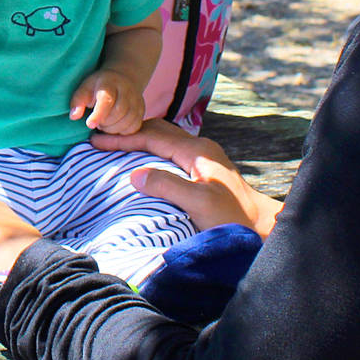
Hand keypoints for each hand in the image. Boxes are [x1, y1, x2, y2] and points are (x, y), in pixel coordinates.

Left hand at [71, 68, 145, 134]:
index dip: (98, 114)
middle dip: (105, 122)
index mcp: (109, 83)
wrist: (121, 79)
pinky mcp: (141, 110)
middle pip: (119, 112)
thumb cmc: (98, 87)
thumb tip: (74, 116)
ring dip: (113, 128)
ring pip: (128, 121)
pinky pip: (134, 127)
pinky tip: (115, 126)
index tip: (89, 124)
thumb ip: (78, 101)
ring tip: (105, 124)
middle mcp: (126, 90)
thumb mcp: (84, 88)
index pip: (106, 100)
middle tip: (98, 123)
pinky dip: (123, 131)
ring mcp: (136, 100)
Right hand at [92, 118, 282, 234]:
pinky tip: (139, 161)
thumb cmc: (234, 219)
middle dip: (128, 133)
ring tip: (114, 146)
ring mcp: (203, 158)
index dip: (123, 138)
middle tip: (100, 138)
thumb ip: (168, 185)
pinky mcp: (203, 170)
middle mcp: (200, 149)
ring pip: (164, 139)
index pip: (152, 135)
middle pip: (157, 131)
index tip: (96, 140)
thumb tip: (135, 175)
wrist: (263, 228)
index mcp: (197, 152)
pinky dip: (149, 151)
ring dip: (139, 141)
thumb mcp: (199, 203)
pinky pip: (169, 152)